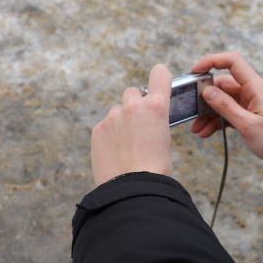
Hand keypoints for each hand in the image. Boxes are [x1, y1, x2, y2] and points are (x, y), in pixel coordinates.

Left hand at [90, 64, 172, 186]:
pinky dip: (109, 135)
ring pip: (117, 111)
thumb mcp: (164, 139)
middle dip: (135, 104)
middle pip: (132, 92)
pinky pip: (105, 126)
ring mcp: (113, 116)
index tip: (158, 83)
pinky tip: (115, 153)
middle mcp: (133, 106)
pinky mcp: (98, 129)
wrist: (132, 188)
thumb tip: (148, 120)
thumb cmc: (155, 168)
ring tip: (126, 146)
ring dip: (121, 121)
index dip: (159, 77)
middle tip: (139, 126)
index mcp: (157, 107)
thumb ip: (155, 121)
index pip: (159, 74)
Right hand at [189, 52, 262, 177]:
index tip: (195, 71)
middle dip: (205, 98)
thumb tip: (207, 91)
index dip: (212, 61)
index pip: (232, 62)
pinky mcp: (253, 116)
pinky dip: (219, 122)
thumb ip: (226, 107)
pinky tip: (208, 133)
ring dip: (210, 114)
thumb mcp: (248, 125)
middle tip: (191, 112)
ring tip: (197, 130)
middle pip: (223, 85)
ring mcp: (253, 104)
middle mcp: (253, 92)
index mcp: (255, 87)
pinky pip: (231, 113)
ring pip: (225, 102)